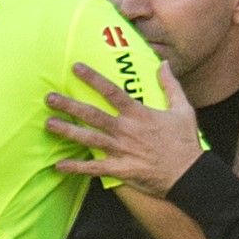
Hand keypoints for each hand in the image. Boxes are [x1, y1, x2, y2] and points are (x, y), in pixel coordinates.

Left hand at [46, 61, 202, 196]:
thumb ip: (170, 85)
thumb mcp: (183, 109)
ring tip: (48, 124)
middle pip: (92, 115)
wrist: (190, 175)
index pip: (111, 91)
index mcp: (138, 114)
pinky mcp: (119, 169)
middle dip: (69, 105)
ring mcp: (121, 150)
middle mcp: (125, 130)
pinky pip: (93, 168)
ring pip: (88, 139)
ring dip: (67, 131)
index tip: (76, 68)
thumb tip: (163, 63)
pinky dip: (76, 168)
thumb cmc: (185, 142)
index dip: (93, 78)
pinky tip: (58, 166)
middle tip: (49, 98)